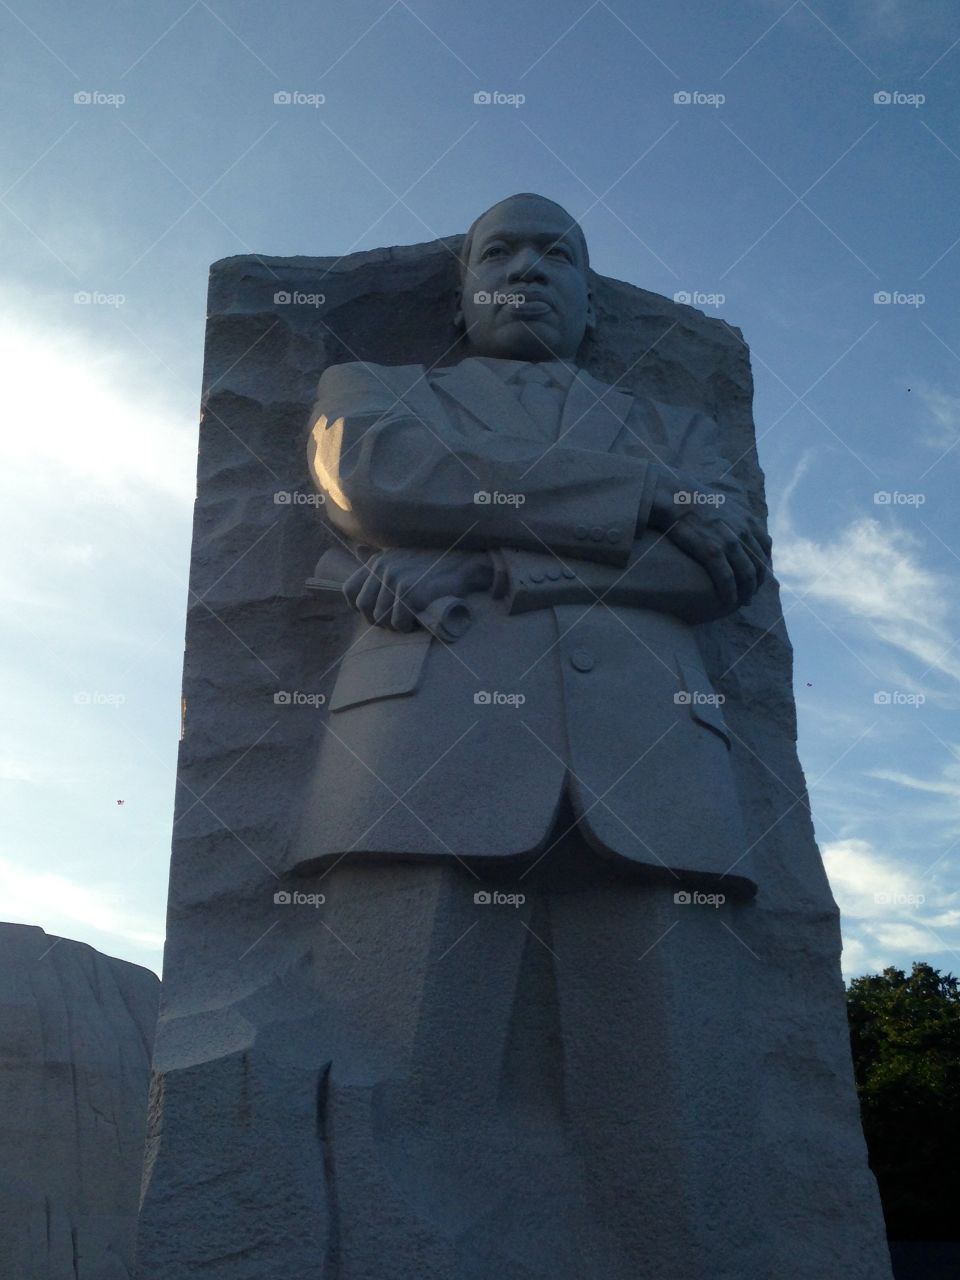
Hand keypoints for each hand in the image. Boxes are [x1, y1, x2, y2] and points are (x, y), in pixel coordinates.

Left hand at [344, 548, 493, 630]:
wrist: (462, 563)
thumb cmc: (433, 562)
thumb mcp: (401, 554)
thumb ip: (378, 557)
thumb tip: (358, 550)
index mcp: (378, 562)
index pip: (350, 590)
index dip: (359, 607)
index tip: (374, 613)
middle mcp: (383, 569)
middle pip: (364, 607)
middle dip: (377, 620)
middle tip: (395, 622)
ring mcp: (396, 580)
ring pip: (381, 617)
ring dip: (394, 625)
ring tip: (408, 622)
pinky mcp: (411, 593)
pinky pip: (399, 621)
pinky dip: (407, 627)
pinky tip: (416, 623)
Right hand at [646, 468, 770, 610]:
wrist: (676, 495)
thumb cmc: (694, 497)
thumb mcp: (724, 502)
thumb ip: (735, 515)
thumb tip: (734, 523)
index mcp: (748, 520)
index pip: (765, 548)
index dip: (763, 565)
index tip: (756, 576)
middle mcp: (744, 532)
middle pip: (759, 565)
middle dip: (757, 584)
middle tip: (750, 595)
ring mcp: (730, 543)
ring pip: (747, 575)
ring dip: (746, 593)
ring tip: (742, 603)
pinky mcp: (712, 552)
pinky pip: (727, 579)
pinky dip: (731, 594)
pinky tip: (729, 602)